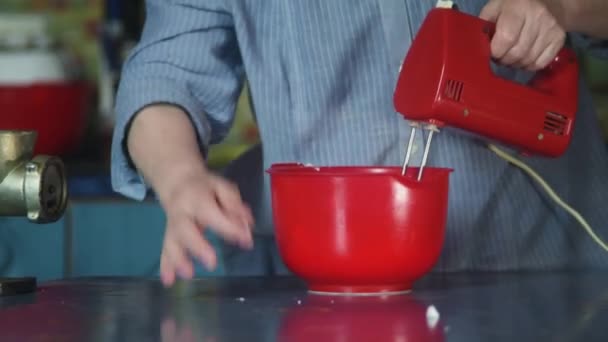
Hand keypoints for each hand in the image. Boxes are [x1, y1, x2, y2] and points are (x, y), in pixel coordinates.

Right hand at [157, 169, 253, 286]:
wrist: (176, 180)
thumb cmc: (204, 187)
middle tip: (211, 262)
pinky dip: (166, 266)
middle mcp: (182, 212)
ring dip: (178, 260)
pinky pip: (166, 250)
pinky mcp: (169, 235)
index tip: (244, 239)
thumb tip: (247, 224)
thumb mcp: (222, 187)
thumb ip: (234, 204)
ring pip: (172, 242)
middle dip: (197, 246)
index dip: (228, 227)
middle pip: (185, 229)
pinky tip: (169, 281)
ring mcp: (173, 225)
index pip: (211, 213)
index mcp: (197, 197)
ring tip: (188, 275)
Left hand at [480, 0, 565, 70]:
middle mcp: (538, 16)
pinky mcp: (559, 39)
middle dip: (504, 60)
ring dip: (515, 64)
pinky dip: (529, 66)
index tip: (492, 52)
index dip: (496, 51)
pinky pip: (540, 63)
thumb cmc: (514, 7)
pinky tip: (523, 59)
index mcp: (519, 7)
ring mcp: (551, 28)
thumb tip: (479, 45)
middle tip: (500, 57)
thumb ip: (485, 25)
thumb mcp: (496, 8)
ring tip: (511, 57)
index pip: (507, 38)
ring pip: (528, 60)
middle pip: (518, 52)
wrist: (548, 2)